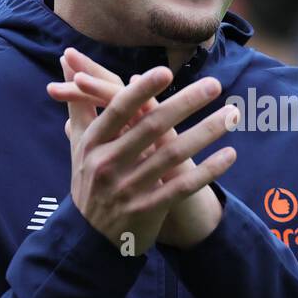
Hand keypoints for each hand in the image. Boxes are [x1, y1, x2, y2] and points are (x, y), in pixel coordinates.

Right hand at [46, 50, 237, 252]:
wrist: (89, 237)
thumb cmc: (89, 179)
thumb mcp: (79, 142)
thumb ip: (79, 101)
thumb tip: (65, 59)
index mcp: (94, 142)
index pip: (119, 110)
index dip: (142, 91)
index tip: (167, 72)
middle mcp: (108, 163)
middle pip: (152, 127)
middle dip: (185, 103)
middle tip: (215, 85)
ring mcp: (128, 188)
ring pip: (172, 155)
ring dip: (205, 132)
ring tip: (232, 115)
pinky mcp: (147, 210)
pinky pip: (183, 187)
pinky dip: (208, 171)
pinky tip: (230, 154)